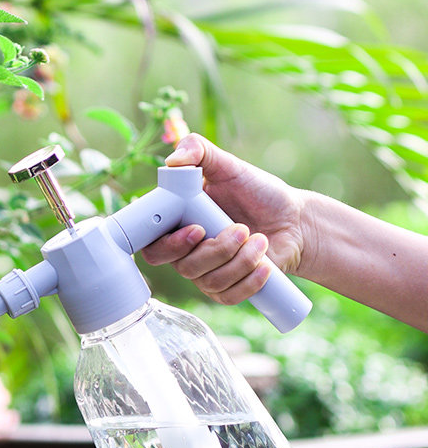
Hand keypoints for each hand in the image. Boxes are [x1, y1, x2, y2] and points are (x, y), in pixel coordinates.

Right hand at [141, 133, 307, 304]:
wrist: (293, 219)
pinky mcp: (228, 291)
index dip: (167, 246)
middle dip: (215, 250)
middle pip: (183, 267)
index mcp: (178, 227)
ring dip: (240, 260)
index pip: (153, 247)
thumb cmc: (257, 192)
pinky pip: (229, 296)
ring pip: (209, 281)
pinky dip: (249, 281)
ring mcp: (206, 276)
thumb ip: (198, 151)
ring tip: (260, 239)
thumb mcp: (229, 166)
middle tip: (240, 229)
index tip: (196, 229)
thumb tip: (172, 161)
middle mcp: (186, 255)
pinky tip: (264, 264)